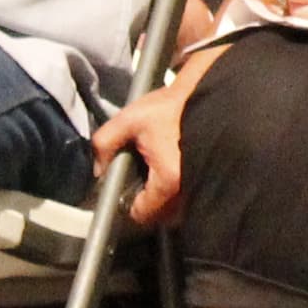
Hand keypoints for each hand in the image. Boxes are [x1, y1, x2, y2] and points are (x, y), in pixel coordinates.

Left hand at [92, 67, 196, 227]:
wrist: (206, 91)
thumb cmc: (172, 106)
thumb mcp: (130, 119)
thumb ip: (105, 142)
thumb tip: (97, 167)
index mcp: (168, 179)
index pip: (143, 214)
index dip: (129, 205)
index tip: (126, 192)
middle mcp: (188, 189)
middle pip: (162, 215)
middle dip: (149, 203)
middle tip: (141, 181)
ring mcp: (202, 183)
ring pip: (178, 207)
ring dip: (165, 198)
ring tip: (157, 173)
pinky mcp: (210, 175)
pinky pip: (190, 194)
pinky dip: (180, 189)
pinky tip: (174, 167)